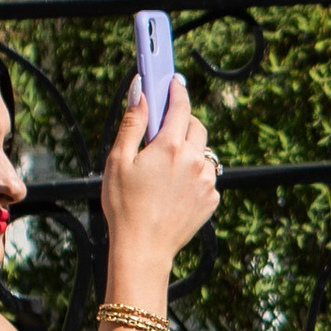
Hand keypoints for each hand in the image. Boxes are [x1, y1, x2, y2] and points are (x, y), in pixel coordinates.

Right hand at [101, 75, 219, 279]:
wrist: (143, 248)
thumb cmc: (124, 205)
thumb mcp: (118, 160)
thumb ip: (132, 122)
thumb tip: (140, 90)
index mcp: (171, 147)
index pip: (181, 106)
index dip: (176, 90)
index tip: (172, 81)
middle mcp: (195, 161)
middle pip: (196, 127)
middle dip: (182, 121)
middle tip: (164, 128)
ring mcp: (207, 181)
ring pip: (203, 153)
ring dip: (189, 150)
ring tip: (165, 166)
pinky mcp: (212, 199)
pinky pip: (206, 177)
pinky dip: (194, 175)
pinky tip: (173, 188)